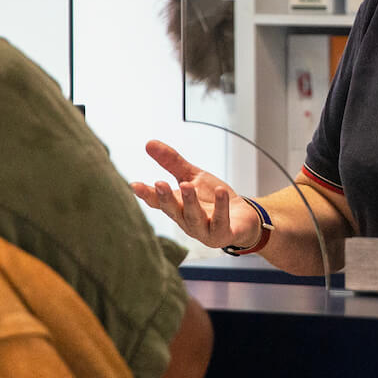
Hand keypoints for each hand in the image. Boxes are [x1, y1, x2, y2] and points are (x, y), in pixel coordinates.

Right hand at [136, 140, 262, 250]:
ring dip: (190, 202)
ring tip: (188, 185)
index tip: (134, 185)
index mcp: (177, 207)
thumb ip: (172, 162)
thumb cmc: (213, 199)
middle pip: (173, 210)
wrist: (243, 218)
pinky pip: (221, 222)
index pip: (158, 201)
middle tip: (160, 184)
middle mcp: (187, 221)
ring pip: (194, 218)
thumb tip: (149, 143)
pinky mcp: (224, 234)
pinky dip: (221, 207)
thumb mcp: (192, 177)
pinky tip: (221, 191)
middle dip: (166, 198)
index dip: (147, 194)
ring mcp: (205, 230)